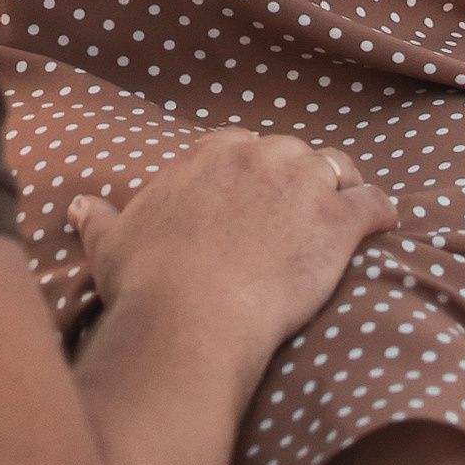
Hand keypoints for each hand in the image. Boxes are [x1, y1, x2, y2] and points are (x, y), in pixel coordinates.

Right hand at [71, 132, 394, 387]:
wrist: (189, 318)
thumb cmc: (147, 283)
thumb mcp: (111, 244)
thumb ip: (99, 219)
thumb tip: (78, 206)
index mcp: (209, 152)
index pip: (244, 146)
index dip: (254, 171)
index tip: (257, 195)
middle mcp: (260, 155)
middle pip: (294, 152)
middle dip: (299, 177)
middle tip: (303, 210)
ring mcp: (302, 186)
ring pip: (338, 170)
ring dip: (343, 188)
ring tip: (347, 212)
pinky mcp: (338, 222)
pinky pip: (375, 204)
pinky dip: (382, 213)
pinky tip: (386, 225)